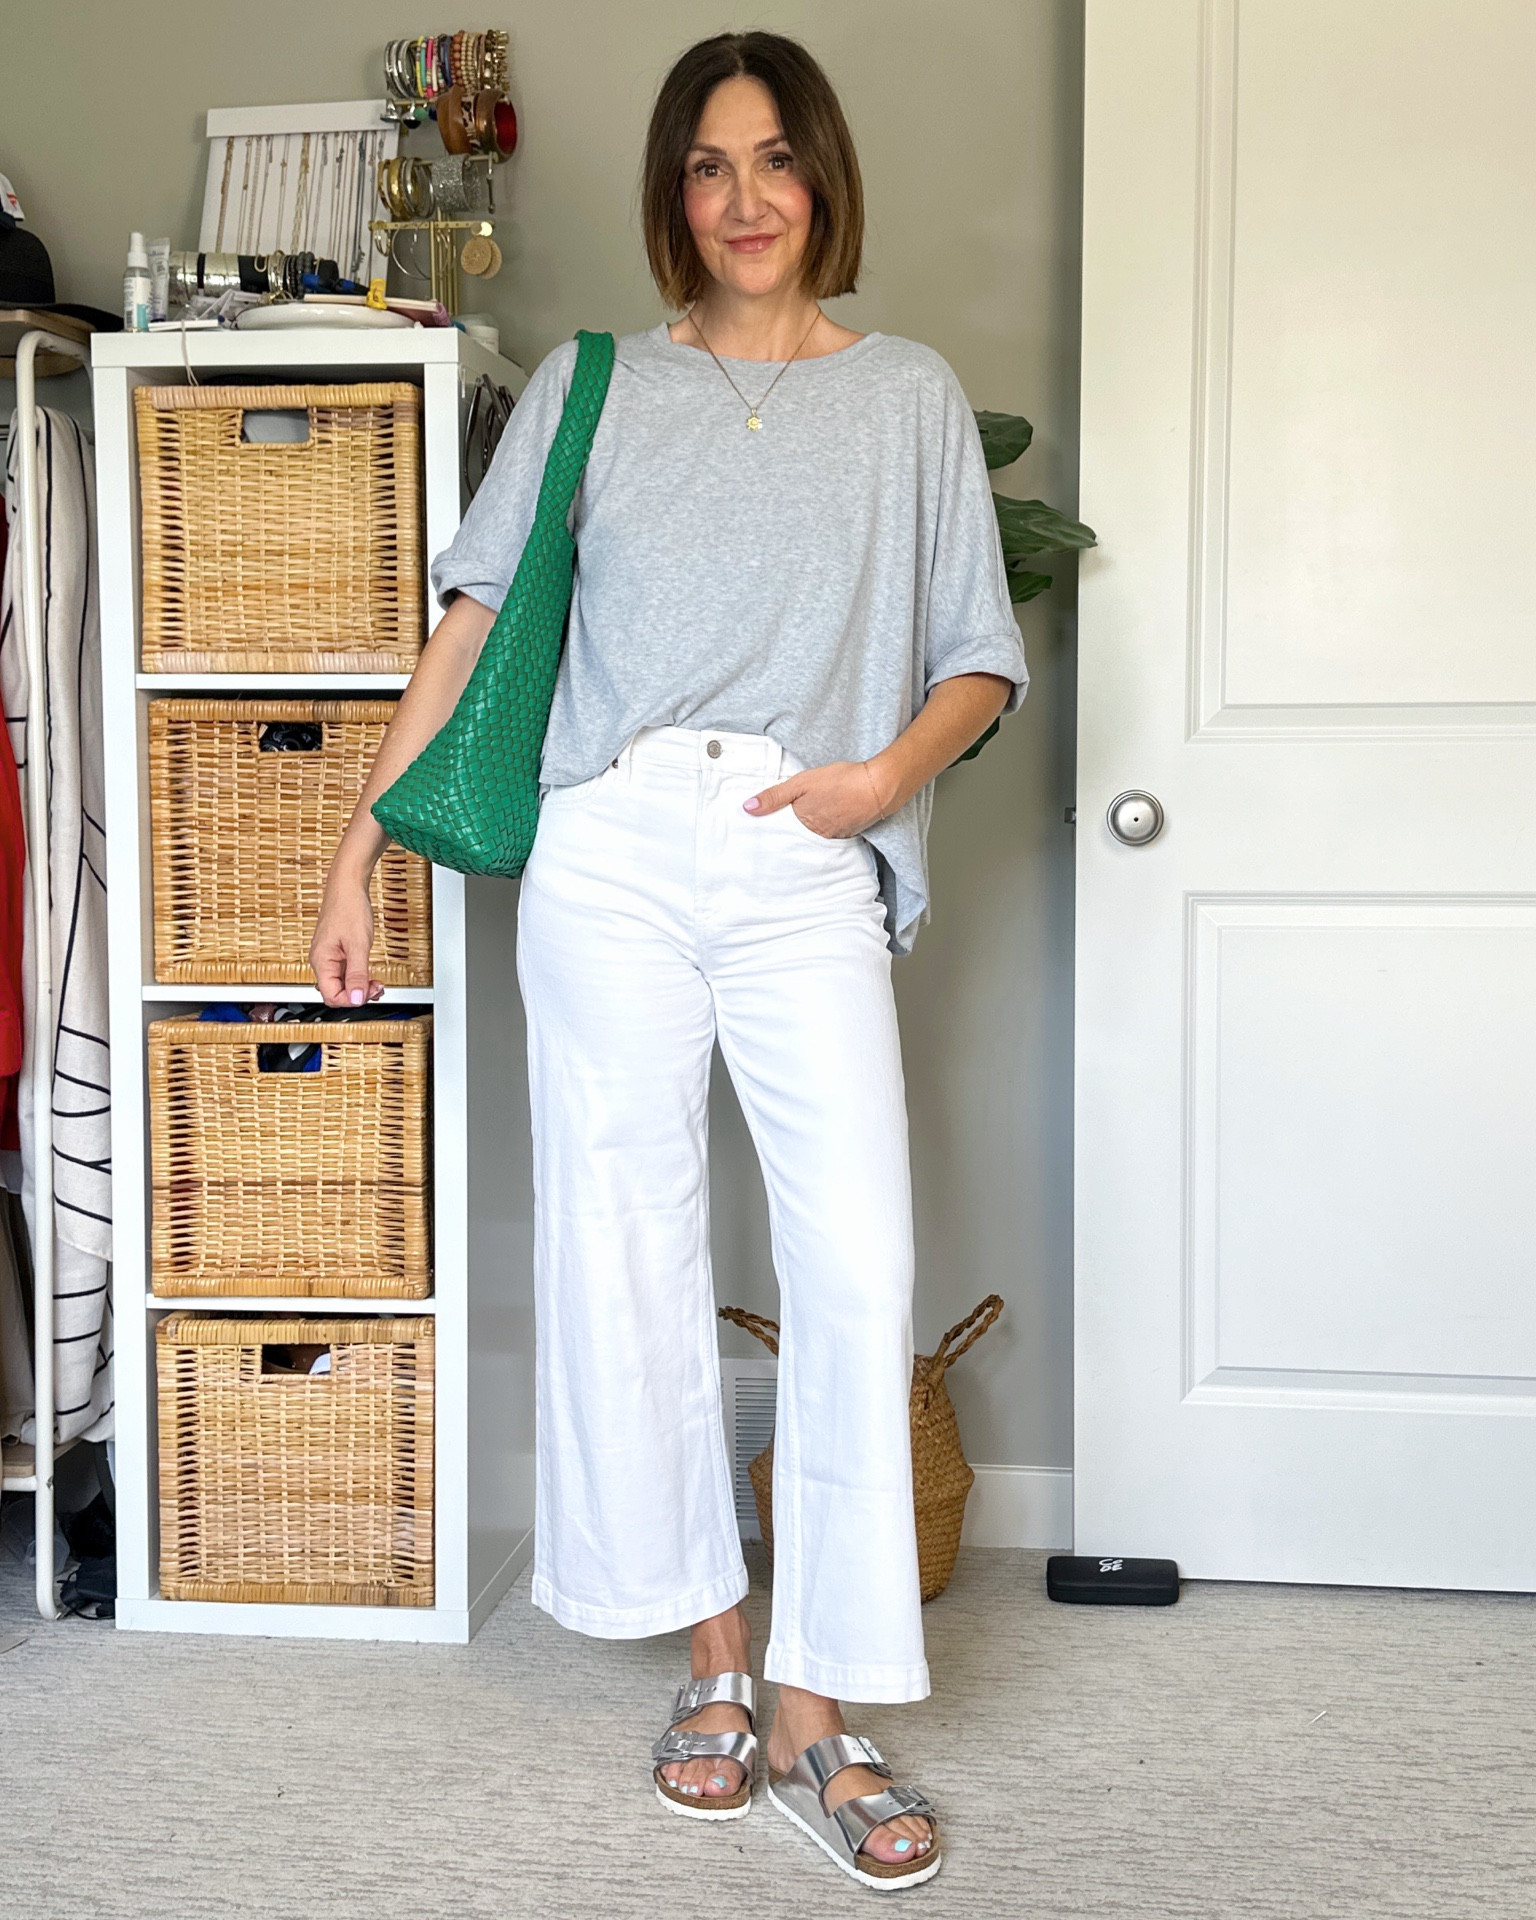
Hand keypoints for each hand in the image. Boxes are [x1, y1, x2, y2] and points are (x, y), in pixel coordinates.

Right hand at [310, 876, 384, 1006]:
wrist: (348, 886)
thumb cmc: (349, 908)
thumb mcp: (358, 945)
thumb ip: (357, 974)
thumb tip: (356, 999)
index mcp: (322, 961)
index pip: (332, 996)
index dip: (351, 1000)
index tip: (368, 993)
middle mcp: (322, 961)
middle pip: (337, 992)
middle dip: (358, 994)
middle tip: (378, 987)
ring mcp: (330, 957)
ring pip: (343, 984)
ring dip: (361, 987)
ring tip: (377, 983)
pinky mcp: (337, 952)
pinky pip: (347, 973)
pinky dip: (360, 977)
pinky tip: (370, 976)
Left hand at [743, 758, 896, 837]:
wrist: (879, 786)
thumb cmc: (841, 781)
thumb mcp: (802, 782)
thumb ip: (775, 796)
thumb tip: (747, 808)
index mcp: (803, 823)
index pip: (783, 828)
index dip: (777, 823)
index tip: (769, 823)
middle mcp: (818, 835)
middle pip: (800, 833)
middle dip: (795, 827)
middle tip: (792, 819)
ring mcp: (836, 834)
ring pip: (817, 832)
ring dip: (814, 825)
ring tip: (812, 813)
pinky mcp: (851, 831)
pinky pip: (834, 831)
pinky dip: (830, 824)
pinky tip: (832, 813)